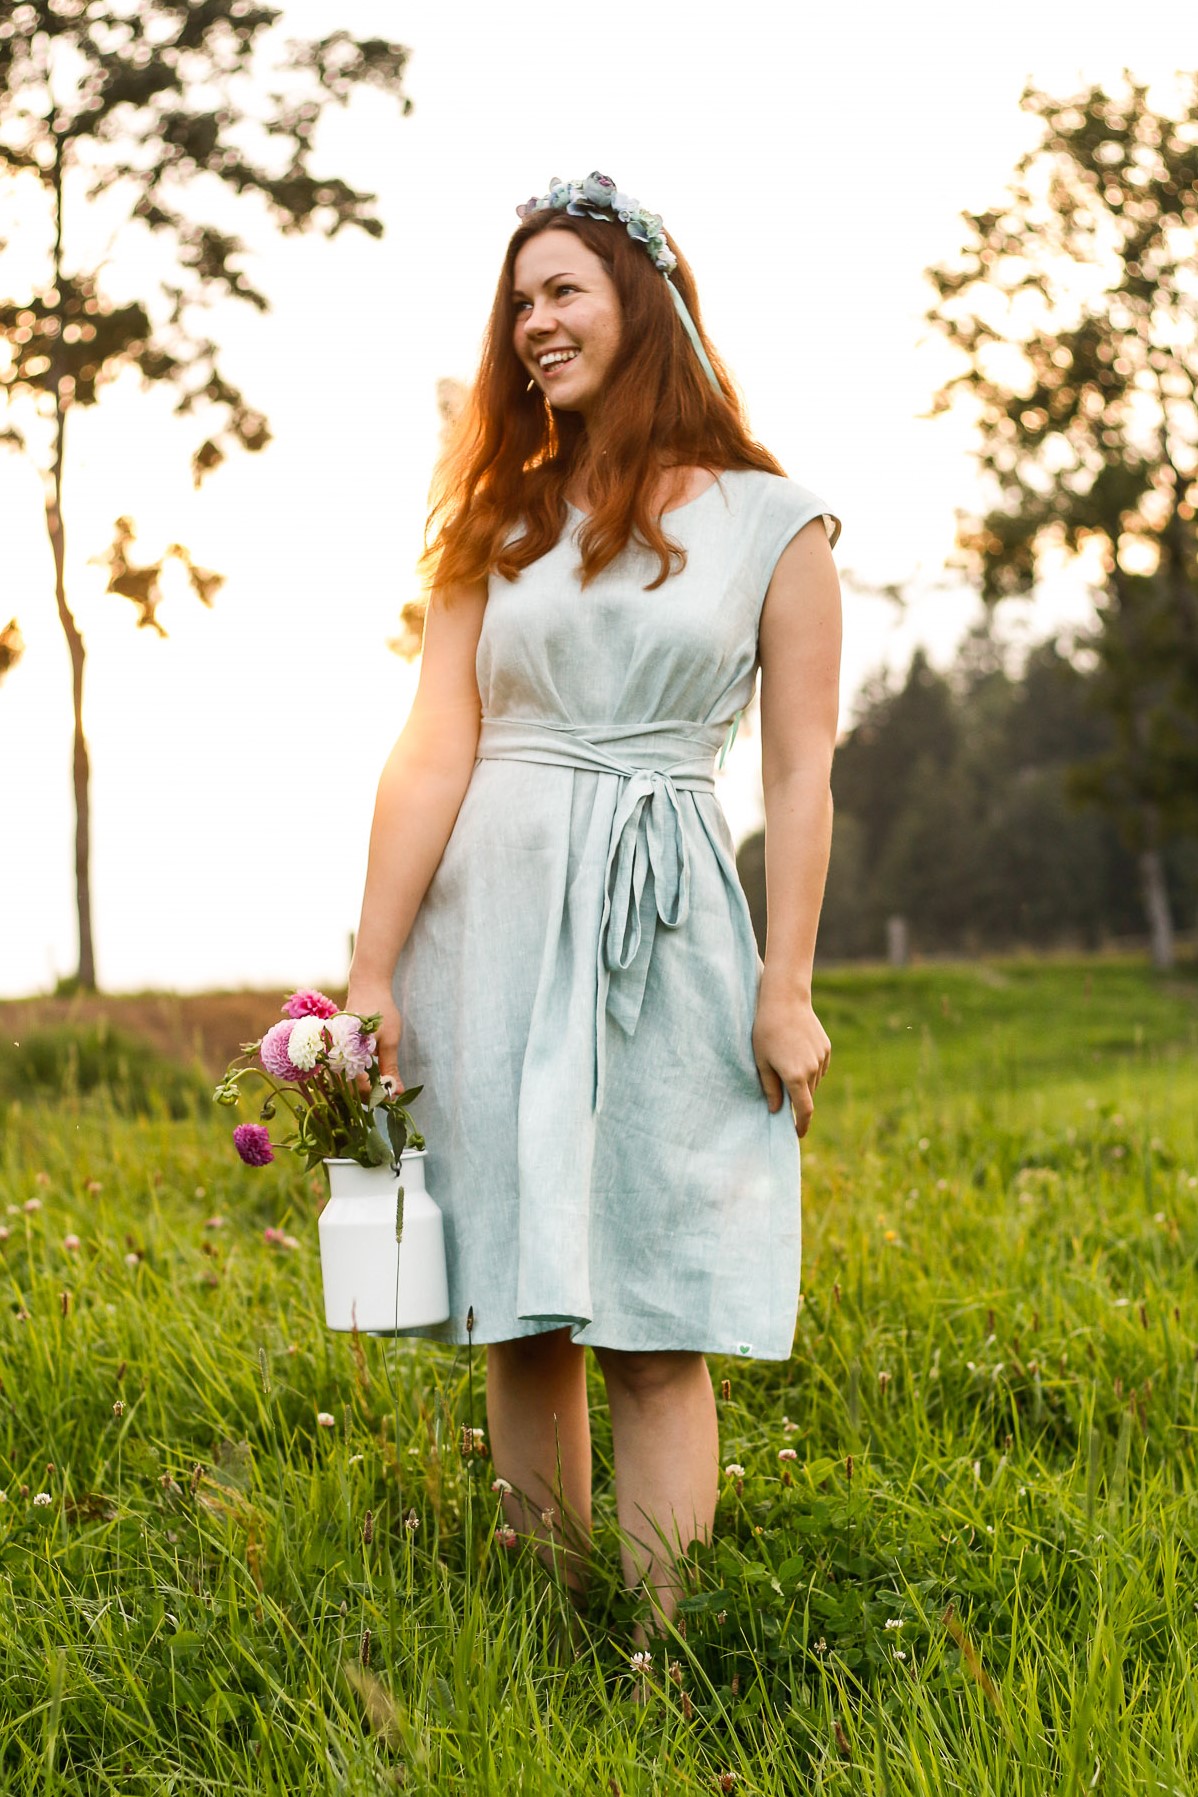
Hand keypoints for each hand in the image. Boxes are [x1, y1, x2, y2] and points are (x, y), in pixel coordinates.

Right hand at [346, 973, 403, 1099]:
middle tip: (389, 1092)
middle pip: (350, 1086)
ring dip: (365, 1084)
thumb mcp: (389, 1041)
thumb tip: (396, 1091)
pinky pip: (346, 1067)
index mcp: (347, 1053)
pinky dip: (359, 1073)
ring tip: (382, 1084)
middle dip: (370, 1092)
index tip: (393, 1097)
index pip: (359, 1086)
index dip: (377, 1095)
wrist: (367, 987)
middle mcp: (336, 1054)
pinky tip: (373, 1073)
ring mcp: (334, 1050)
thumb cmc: (380, 1011)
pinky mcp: (336, 1047)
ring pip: (347, 1078)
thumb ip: (390, 1068)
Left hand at [752, 985, 830, 1137]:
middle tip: (782, 1094)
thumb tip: (775, 1110)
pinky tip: (796, 1054)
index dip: (802, 1125)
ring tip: (786, 1064)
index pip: (804, 1110)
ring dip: (803, 1083)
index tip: (797, 1133)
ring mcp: (821, 1058)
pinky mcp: (825, 1048)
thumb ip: (770, 1088)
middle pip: (808, 1096)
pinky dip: (810, 1069)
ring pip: (814, 1082)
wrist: (784, 1000)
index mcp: (795, 1076)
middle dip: (797, 1101)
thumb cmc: (766, 1031)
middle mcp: (812, 1070)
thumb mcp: (761, 1061)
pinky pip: (819, 1067)